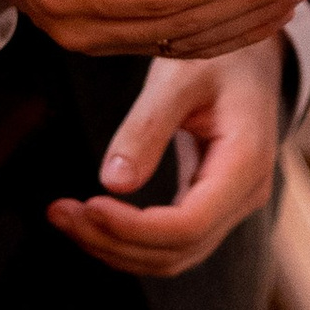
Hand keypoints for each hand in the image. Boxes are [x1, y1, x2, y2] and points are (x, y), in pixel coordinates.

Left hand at [48, 36, 284, 277]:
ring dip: (115, 247)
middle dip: (114, 241)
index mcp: (246, 162)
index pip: (190, 224)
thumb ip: (148, 126)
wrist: (250, 53)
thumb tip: (112, 182)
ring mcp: (231, 205)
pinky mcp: (211, 205)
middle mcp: (245, 194)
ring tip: (65, 218)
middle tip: (59, 213)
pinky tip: (92, 218)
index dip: (135, 228)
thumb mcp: (179, 76)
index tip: (88, 206)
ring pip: (172, 255)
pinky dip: (128, 238)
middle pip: (178, 250)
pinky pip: (170, 240)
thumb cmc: (219, 54)